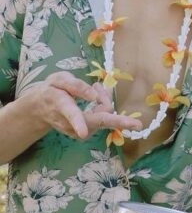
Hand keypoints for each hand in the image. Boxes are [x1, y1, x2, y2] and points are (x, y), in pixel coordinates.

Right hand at [25, 72, 140, 139]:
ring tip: (95, 86)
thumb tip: (94, 95)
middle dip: (116, 120)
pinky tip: (95, 96)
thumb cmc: (51, 90)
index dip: (78, 123)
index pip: (71, 114)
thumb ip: (75, 86)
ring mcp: (79, 131)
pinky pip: (102, 118)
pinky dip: (103, 106)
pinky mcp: (86, 132)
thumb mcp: (58, 80)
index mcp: (62, 106)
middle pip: (98, 121)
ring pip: (104, 116)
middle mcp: (71, 123)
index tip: (82, 133)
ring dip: (105, 101)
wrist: (40, 109)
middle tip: (129, 118)